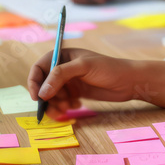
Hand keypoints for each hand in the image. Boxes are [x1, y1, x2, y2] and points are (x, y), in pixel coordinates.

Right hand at [28, 48, 142, 119]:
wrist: (129, 82)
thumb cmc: (109, 68)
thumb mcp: (84, 67)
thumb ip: (61, 75)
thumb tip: (42, 92)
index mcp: (63, 56)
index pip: (40, 67)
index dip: (34, 81)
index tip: (37, 97)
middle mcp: (64, 68)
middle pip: (43, 84)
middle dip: (47, 97)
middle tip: (58, 106)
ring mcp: (69, 81)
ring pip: (51, 96)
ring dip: (55, 105)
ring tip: (68, 108)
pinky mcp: (76, 93)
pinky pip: (61, 102)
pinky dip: (64, 107)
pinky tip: (77, 106)